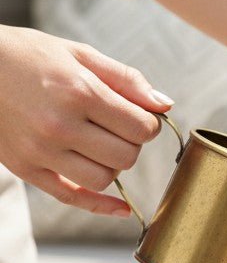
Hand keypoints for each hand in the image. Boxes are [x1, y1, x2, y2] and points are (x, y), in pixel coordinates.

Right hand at [0, 26, 171, 214]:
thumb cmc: (29, 56)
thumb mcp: (79, 54)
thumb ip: (127, 79)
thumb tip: (166, 105)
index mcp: (79, 92)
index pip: (141, 128)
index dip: (148, 124)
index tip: (138, 116)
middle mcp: (59, 125)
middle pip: (126, 156)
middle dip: (132, 144)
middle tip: (118, 128)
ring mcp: (40, 150)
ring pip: (104, 179)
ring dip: (113, 166)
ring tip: (101, 146)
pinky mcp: (25, 168)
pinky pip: (71, 198)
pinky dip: (100, 205)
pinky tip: (121, 208)